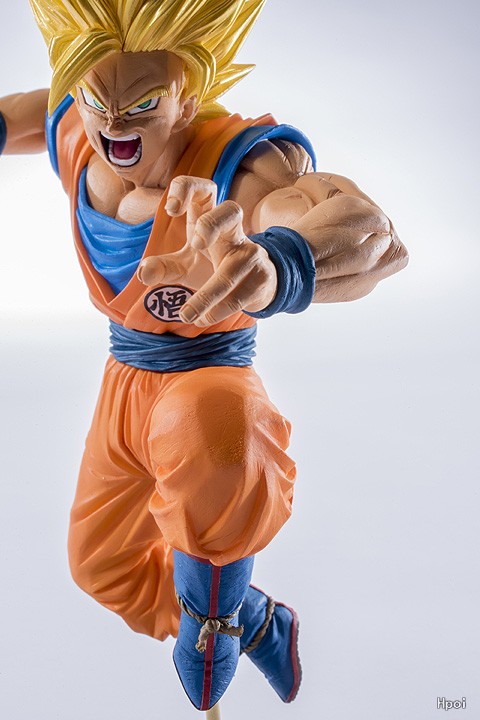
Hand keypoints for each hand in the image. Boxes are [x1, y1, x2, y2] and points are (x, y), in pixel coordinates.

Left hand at [137, 176, 276, 326]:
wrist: (255, 285)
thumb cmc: (213, 266)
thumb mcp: (184, 264)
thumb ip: (163, 267)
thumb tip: (143, 274)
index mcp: (209, 219)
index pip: (203, 188)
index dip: (187, 189)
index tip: (172, 211)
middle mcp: (233, 231)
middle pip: (231, 210)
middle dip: (212, 224)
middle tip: (196, 244)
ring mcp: (250, 253)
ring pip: (232, 270)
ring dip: (207, 295)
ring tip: (186, 315)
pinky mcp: (261, 277)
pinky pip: (240, 295)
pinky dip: (218, 310)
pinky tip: (203, 319)